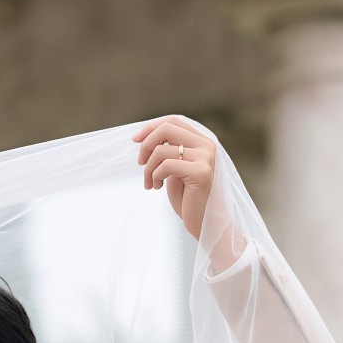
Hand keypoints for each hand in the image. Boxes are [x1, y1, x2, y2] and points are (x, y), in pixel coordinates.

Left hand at [132, 115, 216, 240]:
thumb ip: (167, 150)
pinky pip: (166, 165)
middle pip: (167, 129)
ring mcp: (206, 158)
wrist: (203, 222)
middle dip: (146, 145)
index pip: (173, 121)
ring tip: (150, 183)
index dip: (151, 127)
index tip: (135, 140)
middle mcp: (207, 145)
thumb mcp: (174, 168)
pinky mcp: (201, 172)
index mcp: (201, 141)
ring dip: (148, 169)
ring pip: (162, 150)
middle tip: (140, 163)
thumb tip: (142, 137)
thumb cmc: (187, 197)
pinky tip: (157, 187)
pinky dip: (155, 176)